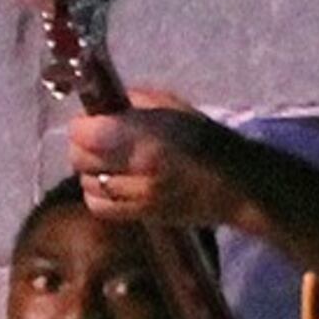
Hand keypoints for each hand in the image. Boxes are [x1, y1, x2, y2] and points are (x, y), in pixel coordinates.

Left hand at [68, 92, 240, 228]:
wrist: (237, 185)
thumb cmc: (206, 139)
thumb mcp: (174, 107)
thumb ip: (136, 101)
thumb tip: (104, 102)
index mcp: (150, 136)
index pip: (87, 133)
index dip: (82, 124)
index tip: (89, 120)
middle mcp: (141, 169)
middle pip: (81, 159)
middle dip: (82, 146)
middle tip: (95, 139)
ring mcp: (140, 197)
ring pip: (88, 184)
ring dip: (90, 171)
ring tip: (105, 161)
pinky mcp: (142, 217)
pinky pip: (100, 207)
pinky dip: (96, 194)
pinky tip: (109, 183)